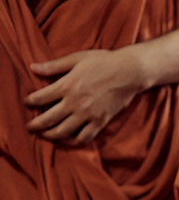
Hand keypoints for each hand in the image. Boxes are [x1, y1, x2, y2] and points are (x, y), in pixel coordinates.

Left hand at [25, 48, 147, 142]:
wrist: (130, 72)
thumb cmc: (104, 62)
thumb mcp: (77, 59)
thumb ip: (54, 66)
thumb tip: (33, 68)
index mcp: (67, 85)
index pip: (39, 98)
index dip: (29, 102)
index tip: (27, 103)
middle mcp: (75, 102)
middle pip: (48, 119)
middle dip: (35, 125)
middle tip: (30, 127)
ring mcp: (88, 114)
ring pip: (63, 131)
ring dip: (50, 135)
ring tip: (45, 135)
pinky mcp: (100, 121)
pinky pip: (84, 137)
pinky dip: (73, 141)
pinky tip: (67, 139)